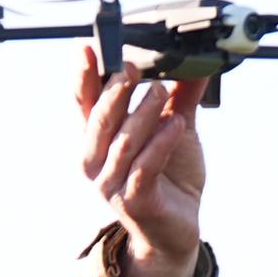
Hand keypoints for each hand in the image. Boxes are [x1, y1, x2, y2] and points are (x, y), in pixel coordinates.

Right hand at [76, 45, 207, 276]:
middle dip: (115, 91)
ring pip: (123, 143)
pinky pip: (144, 168)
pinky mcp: (134, 202)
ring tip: (162, 93)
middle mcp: (97, 162)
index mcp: (99, 140)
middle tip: (135, 68)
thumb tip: (195, 61)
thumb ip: (180, 97)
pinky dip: (160, 144)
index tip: (87, 48)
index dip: (82, 76)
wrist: (177, 229)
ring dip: (144, 114)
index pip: (84, 103)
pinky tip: (178, 125)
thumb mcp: (174, 130)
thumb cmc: (170, 178)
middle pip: (100, 120)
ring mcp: (112, 185)